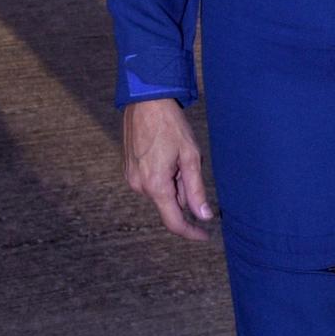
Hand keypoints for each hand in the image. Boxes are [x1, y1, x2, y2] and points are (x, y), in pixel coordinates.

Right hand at [123, 97, 214, 240]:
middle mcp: (139, 186)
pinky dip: (163, 176)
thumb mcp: (190, 155)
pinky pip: (151, 182)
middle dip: (184, 192)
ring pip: (160, 192)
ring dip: (173, 182)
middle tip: (190, 163)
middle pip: (169, 204)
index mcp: (155, 185)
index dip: (191, 232)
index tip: (205, 235)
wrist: (146, 100)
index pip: (174, 222)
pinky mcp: (129, 169)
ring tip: (177, 153)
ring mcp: (131, 178)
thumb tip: (204, 216)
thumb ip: (196, 189)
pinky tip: (167, 153)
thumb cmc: (170, 124)